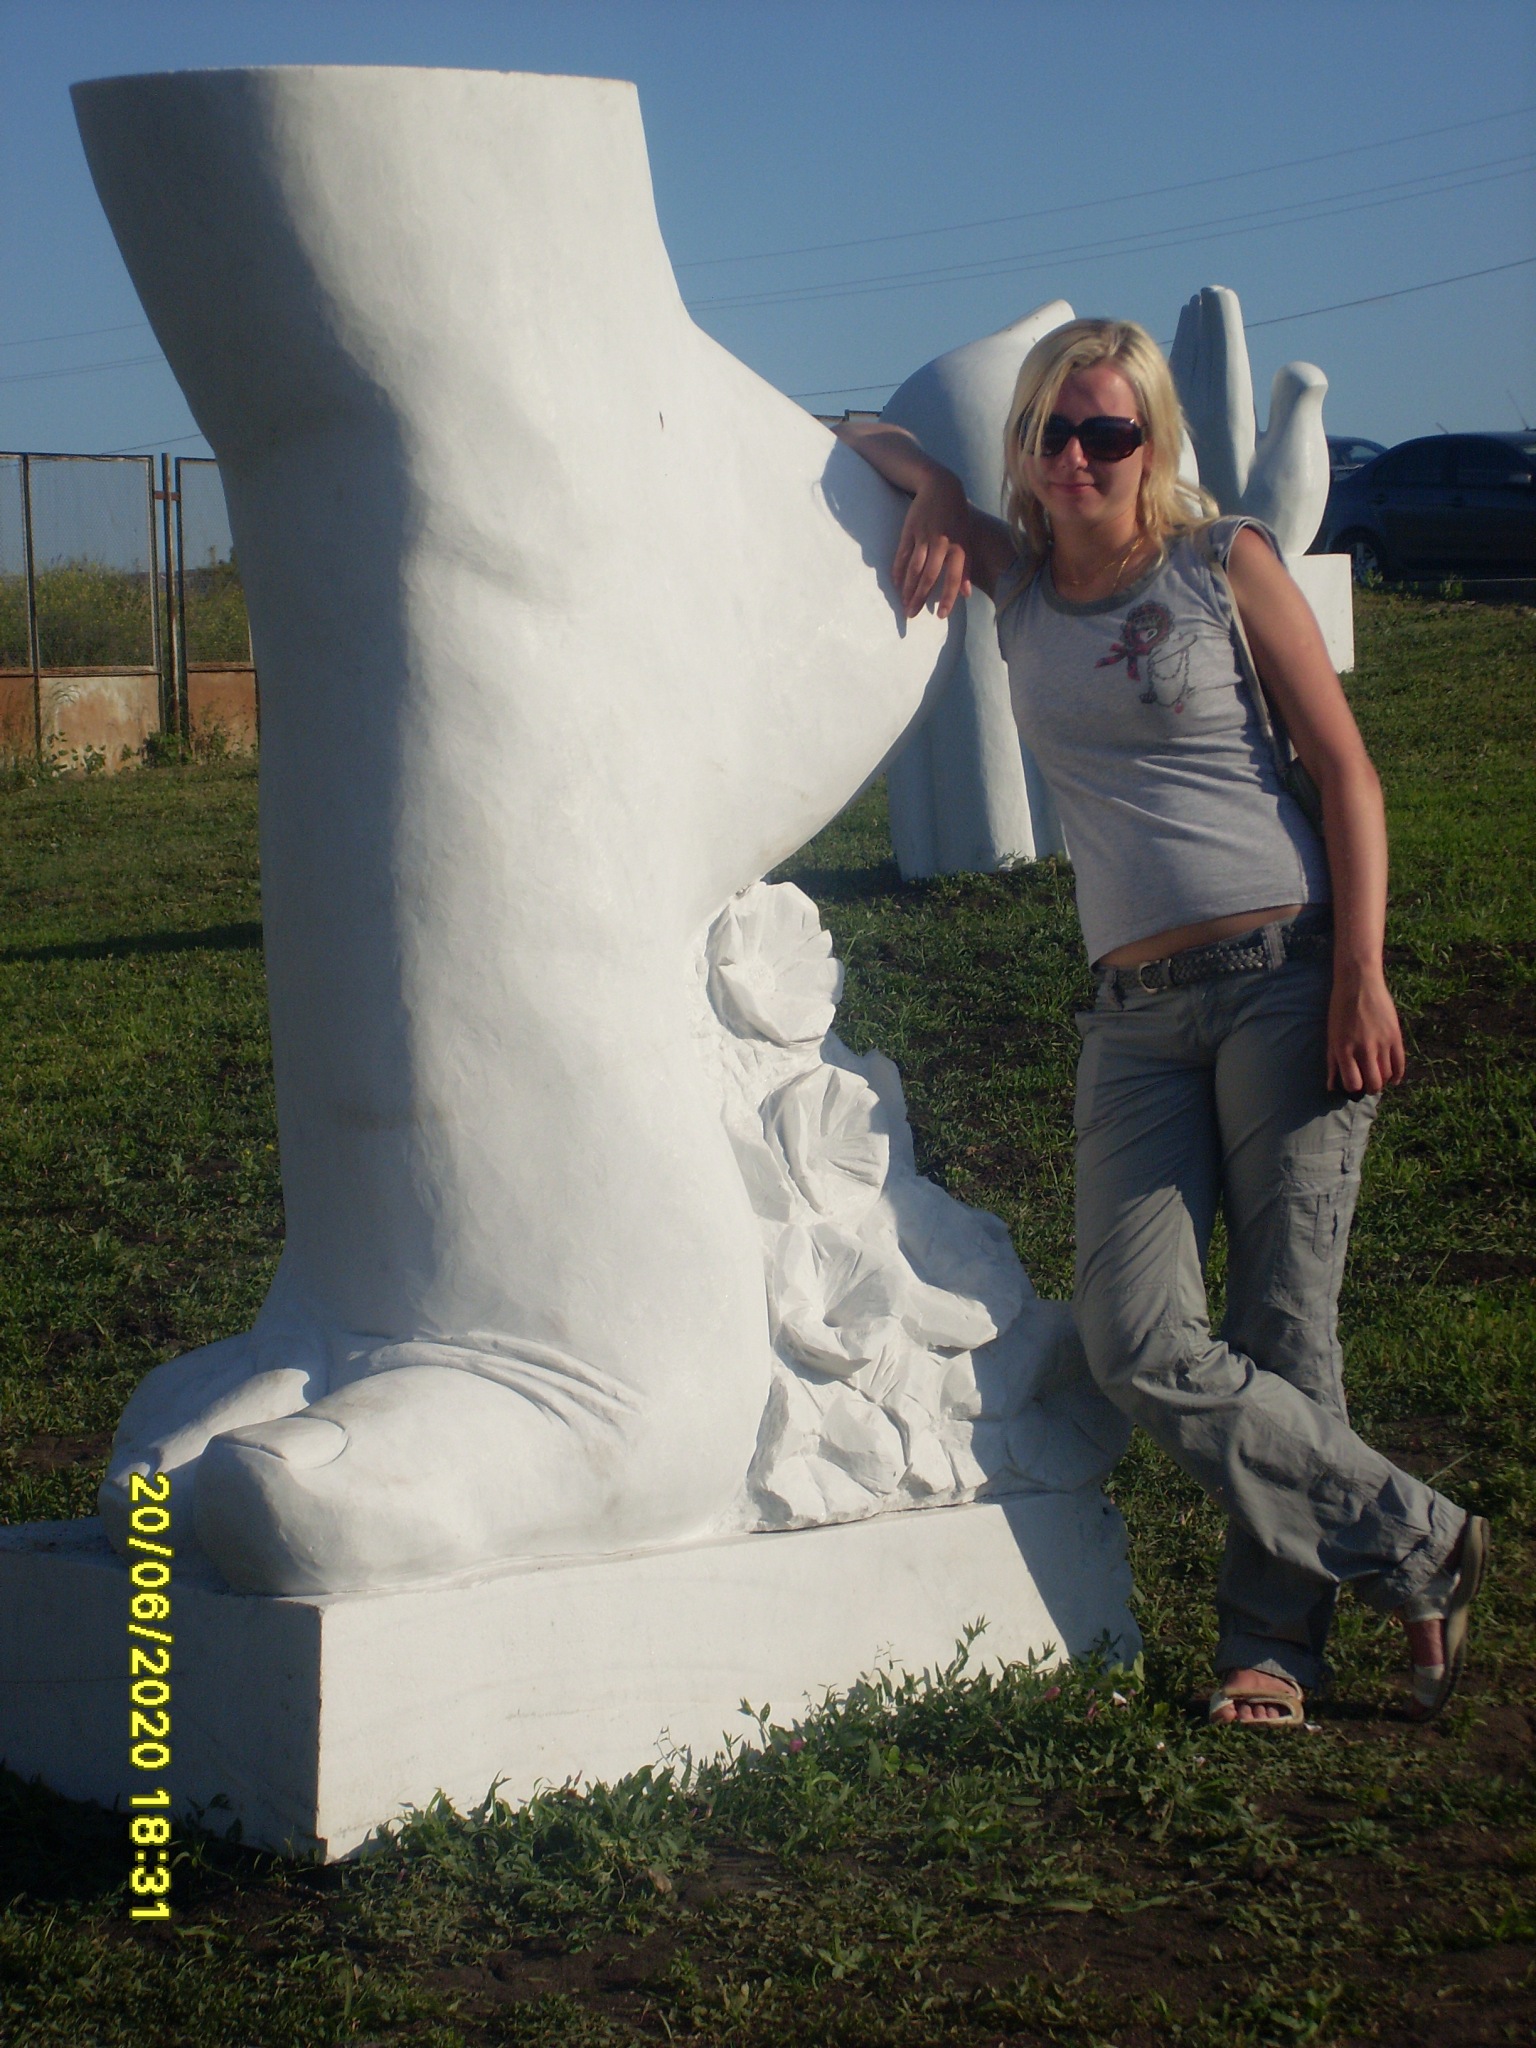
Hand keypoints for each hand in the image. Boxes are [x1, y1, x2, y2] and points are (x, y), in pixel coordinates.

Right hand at [892, 472, 971, 618]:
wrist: (940, 485)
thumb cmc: (957, 516)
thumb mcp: (967, 538)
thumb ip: (966, 567)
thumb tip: (966, 594)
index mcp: (959, 546)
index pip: (953, 578)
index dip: (948, 598)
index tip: (941, 616)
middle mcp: (941, 543)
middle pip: (928, 576)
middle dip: (919, 598)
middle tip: (911, 615)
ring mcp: (923, 536)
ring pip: (914, 568)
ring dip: (907, 588)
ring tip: (903, 604)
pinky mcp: (909, 530)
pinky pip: (902, 555)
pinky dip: (898, 570)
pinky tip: (896, 583)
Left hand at [1168, 285, 1330, 558]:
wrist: (1238, 571)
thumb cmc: (1276, 517)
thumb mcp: (1296, 465)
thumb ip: (1296, 410)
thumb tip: (1295, 367)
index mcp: (1228, 424)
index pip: (1224, 362)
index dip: (1221, 328)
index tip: (1217, 295)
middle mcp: (1202, 431)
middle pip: (1198, 367)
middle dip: (1199, 332)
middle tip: (1198, 299)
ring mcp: (1191, 448)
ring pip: (1184, 387)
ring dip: (1187, 352)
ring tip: (1188, 323)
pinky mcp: (1187, 467)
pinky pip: (1177, 412)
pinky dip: (1179, 387)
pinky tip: (1179, 378)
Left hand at [1327, 964, 1405, 1094]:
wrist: (1359, 982)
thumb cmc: (1340, 1008)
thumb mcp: (1331, 1035)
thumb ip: (1332, 1062)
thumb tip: (1331, 1087)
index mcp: (1344, 1048)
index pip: (1352, 1083)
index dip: (1353, 1089)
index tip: (1352, 1086)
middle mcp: (1364, 1048)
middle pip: (1373, 1083)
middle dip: (1370, 1088)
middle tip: (1367, 1085)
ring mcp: (1382, 1042)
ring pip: (1387, 1075)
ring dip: (1382, 1081)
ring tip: (1377, 1078)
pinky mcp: (1395, 1036)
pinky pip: (1400, 1064)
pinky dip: (1397, 1075)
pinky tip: (1393, 1078)